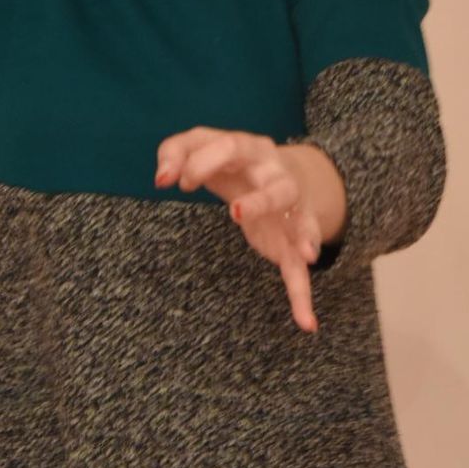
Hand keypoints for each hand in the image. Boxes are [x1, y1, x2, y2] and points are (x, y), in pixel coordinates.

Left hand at [154, 128, 323, 332]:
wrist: (281, 170)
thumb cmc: (229, 159)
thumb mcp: (199, 144)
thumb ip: (175, 153)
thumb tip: (161, 179)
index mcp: (252, 150)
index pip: (230, 148)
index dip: (202, 164)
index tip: (178, 184)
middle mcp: (277, 178)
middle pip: (277, 188)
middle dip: (261, 201)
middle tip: (236, 213)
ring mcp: (289, 212)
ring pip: (300, 223)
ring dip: (303, 235)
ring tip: (306, 255)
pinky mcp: (289, 244)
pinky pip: (298, 272)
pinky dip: (302, 297)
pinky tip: (306, 323)